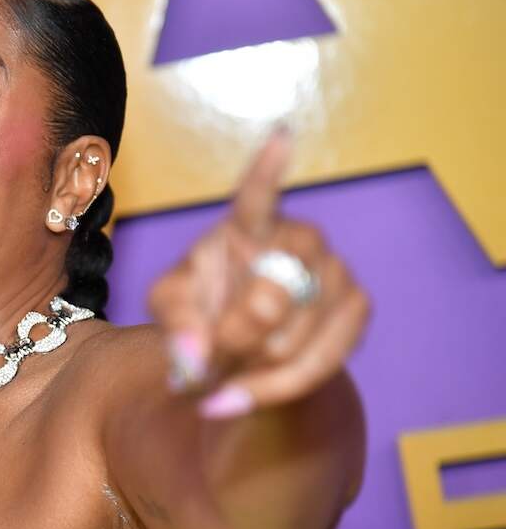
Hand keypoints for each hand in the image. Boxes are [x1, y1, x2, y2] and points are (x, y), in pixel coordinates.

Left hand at [147, 126, 370, 418]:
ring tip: (226, 375)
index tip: (280, 136)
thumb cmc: (202, 310)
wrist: (238, 343)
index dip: (267, 170)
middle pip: (267, 301)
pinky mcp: (358, 306)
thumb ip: (174, 328)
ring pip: (291, 342)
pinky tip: (248, 392)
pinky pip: (320, 363)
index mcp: (247, 224)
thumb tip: (193, 362)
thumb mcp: (169, 311)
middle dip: (232, 341)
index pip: (257, 195)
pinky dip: (276, 389)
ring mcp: (335, 269)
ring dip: (250, 372)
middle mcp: (299, 237)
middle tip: (211, 355)